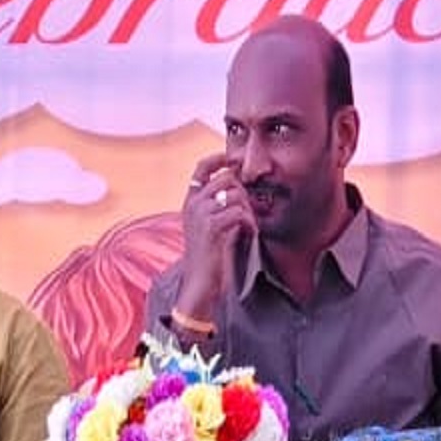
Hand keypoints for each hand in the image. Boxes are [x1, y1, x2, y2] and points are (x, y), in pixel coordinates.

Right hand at [175, 154, 254, 320]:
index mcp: (190, 201)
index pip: (202, 167)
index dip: (220, 159)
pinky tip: (249, 234)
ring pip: (236, 194)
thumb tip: (241, 187)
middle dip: (244, 191)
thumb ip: (221, 204)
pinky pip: (240, 212)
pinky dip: (250, 223)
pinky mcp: (211, 226)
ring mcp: (200, 214)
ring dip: (249, 210)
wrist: (199, 281)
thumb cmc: (209, 255)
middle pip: (227, 177)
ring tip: (249, 225)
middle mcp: (192, 203)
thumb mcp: (211, 224)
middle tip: (249, 211)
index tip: (235, 160)